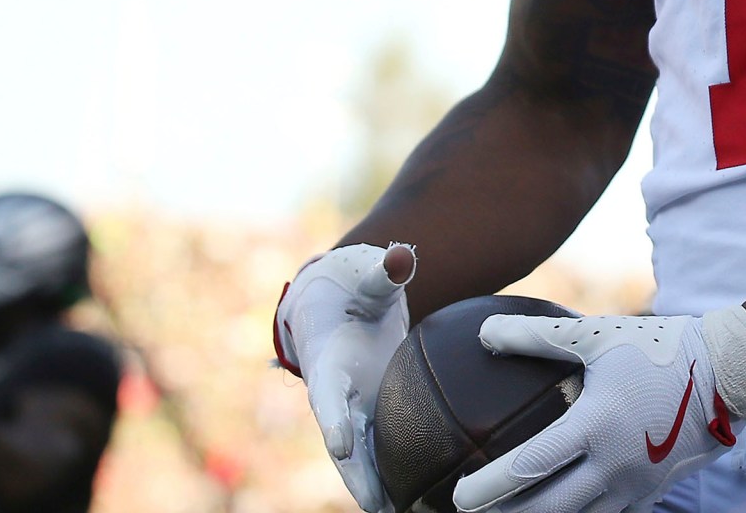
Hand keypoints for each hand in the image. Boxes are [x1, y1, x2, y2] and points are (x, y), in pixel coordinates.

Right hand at [277, 243, 415, 512]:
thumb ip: (383, 271)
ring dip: (377, 487)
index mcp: (328, 362)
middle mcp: (337, 394)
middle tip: (378, 505)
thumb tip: (400, 257)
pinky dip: (393, 475)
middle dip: (357, 474)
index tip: (340, 442)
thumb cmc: (352, 287)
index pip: (328, 394)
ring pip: (362, 456)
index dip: (334, 417)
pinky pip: (383, 449)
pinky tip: (418, 499)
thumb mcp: (365, 275)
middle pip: (344, 442)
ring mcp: (355, 409)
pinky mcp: (374, 414)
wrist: (338, 304)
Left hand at [453, 313, 737, 512]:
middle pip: (548, 509)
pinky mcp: (652, 494)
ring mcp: (636, 486)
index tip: (459, 496)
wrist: (728, 372)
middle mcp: (614, 465)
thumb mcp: (595, 336)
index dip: (489, 488)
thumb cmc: (658, 349)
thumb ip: (537, 337)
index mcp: (595, 426)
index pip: (529, 467)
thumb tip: (484, 334)